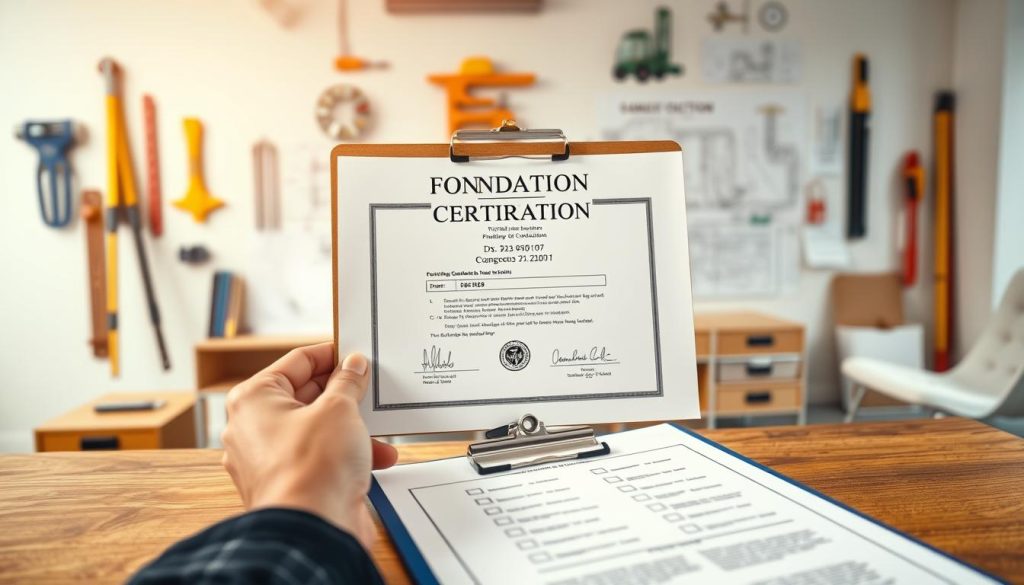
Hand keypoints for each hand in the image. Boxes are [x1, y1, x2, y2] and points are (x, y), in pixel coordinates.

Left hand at [221, 343, 398, 547]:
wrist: (313, 528)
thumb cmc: (311, 469)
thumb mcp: (340, 409)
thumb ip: (347, 382)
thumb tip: (352, 367)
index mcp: (252, 399)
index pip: (296, 362)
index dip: (330, 354)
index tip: (354, 353)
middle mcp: (252, 429)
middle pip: (304, 395)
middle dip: (343, 393)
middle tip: (369, 385)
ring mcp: (267, 460)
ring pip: (315, 429)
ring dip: (350, 426)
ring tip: (378, 424)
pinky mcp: (288, 484)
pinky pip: (318, 458)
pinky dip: (346, 454)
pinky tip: (377, 456)